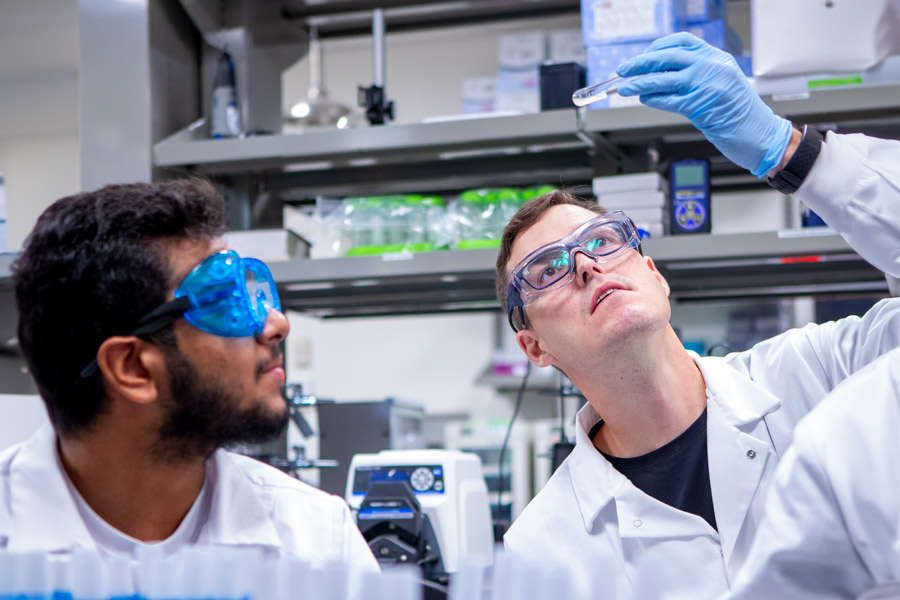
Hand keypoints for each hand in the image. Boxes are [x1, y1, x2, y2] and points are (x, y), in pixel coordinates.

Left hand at [616, 32, 792, 177]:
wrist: (760, 135)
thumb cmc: (739, 114)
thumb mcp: (721, 84)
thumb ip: (696, 75)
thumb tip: (661, 76)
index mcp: (717, 57)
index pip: (682, 42)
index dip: (658, 47)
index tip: (643, 56)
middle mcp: (712, 66)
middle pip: (668, 57)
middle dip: (641, 63)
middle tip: (624, 70)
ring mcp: (706, 85)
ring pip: (663, 79)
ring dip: (639, 83)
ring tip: (624, 87)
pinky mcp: (700, 106)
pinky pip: (668, 100)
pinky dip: (653, 99)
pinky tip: (644, 99)